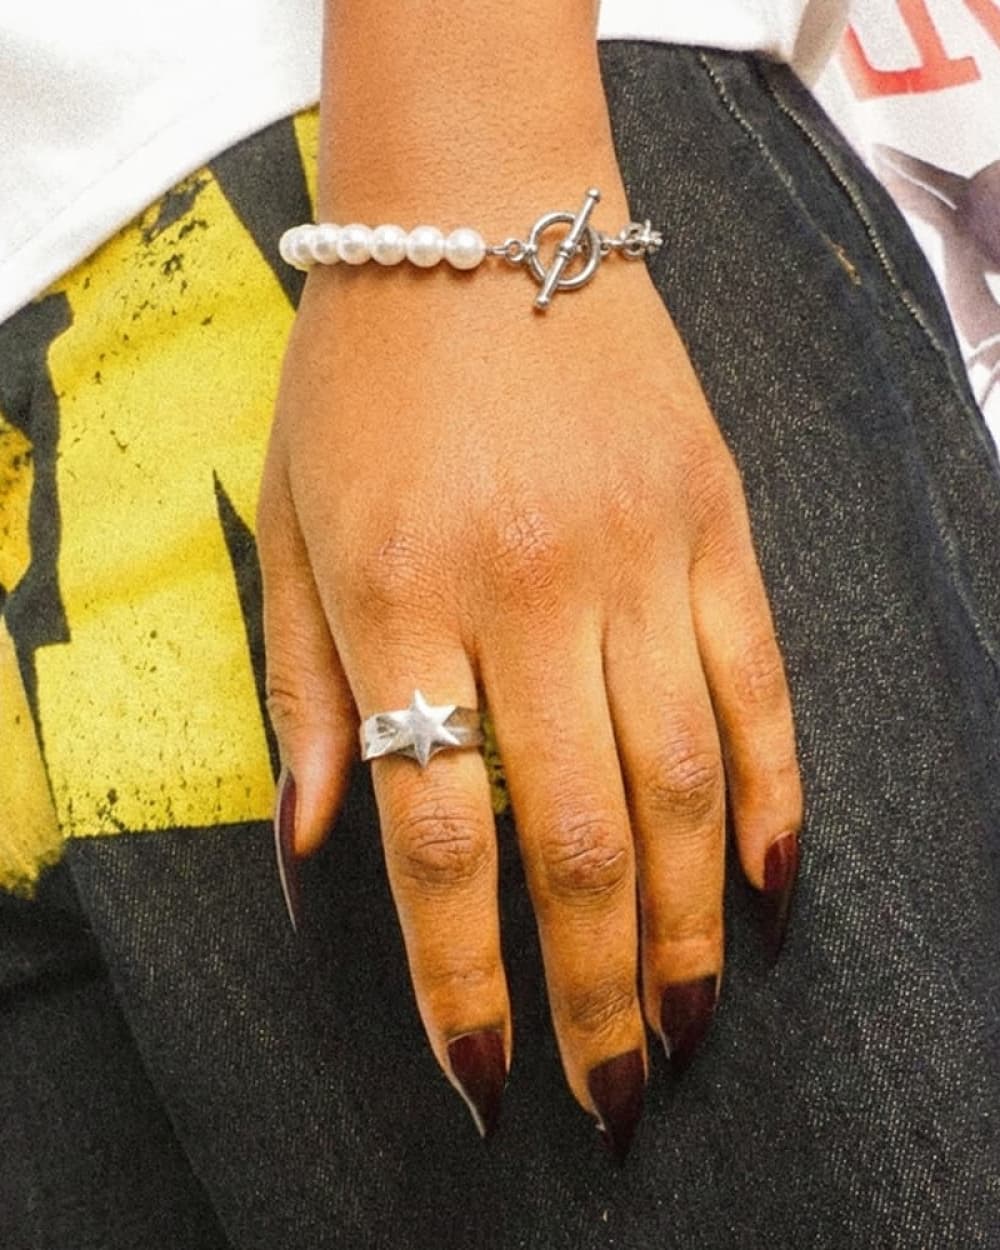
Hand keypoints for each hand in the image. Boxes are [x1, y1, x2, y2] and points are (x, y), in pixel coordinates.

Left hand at [257, 239, 801, 1157]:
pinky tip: (766, 890)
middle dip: (593, 988)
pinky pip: (758, 680)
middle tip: (611, 1092)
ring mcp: (638, 552)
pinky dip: (773, 795)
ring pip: (682, 781)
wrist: (478, 216)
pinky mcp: (713, 519)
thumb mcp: (290, 524)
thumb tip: (320, 850)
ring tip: (683, 1024)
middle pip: (577, 836)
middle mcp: (528, 589)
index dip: (461, 975)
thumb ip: (306, 694)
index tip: (483, 1071)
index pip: (438, 835)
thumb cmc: (363, 377)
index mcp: (400, 596)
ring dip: (684, 925)